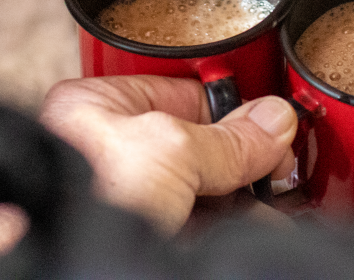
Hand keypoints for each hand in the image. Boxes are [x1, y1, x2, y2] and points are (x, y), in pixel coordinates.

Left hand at [39, 75, 296, 233]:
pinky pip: (197, 221)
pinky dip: (232, 223)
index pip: (179, 91)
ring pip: (200, 187)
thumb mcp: (170, 151)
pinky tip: (262, 223)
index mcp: (94, 107)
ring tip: (280, 200)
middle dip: (243, 156)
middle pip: (195, 142)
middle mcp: (107, 151)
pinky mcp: (143, 231)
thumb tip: (272, 123)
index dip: (230, 105)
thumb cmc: (83, 201)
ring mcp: (125, 197)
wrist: (73, 264)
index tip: (270, 122)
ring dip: (245, 194)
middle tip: (280, 164)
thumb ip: (226, 137)